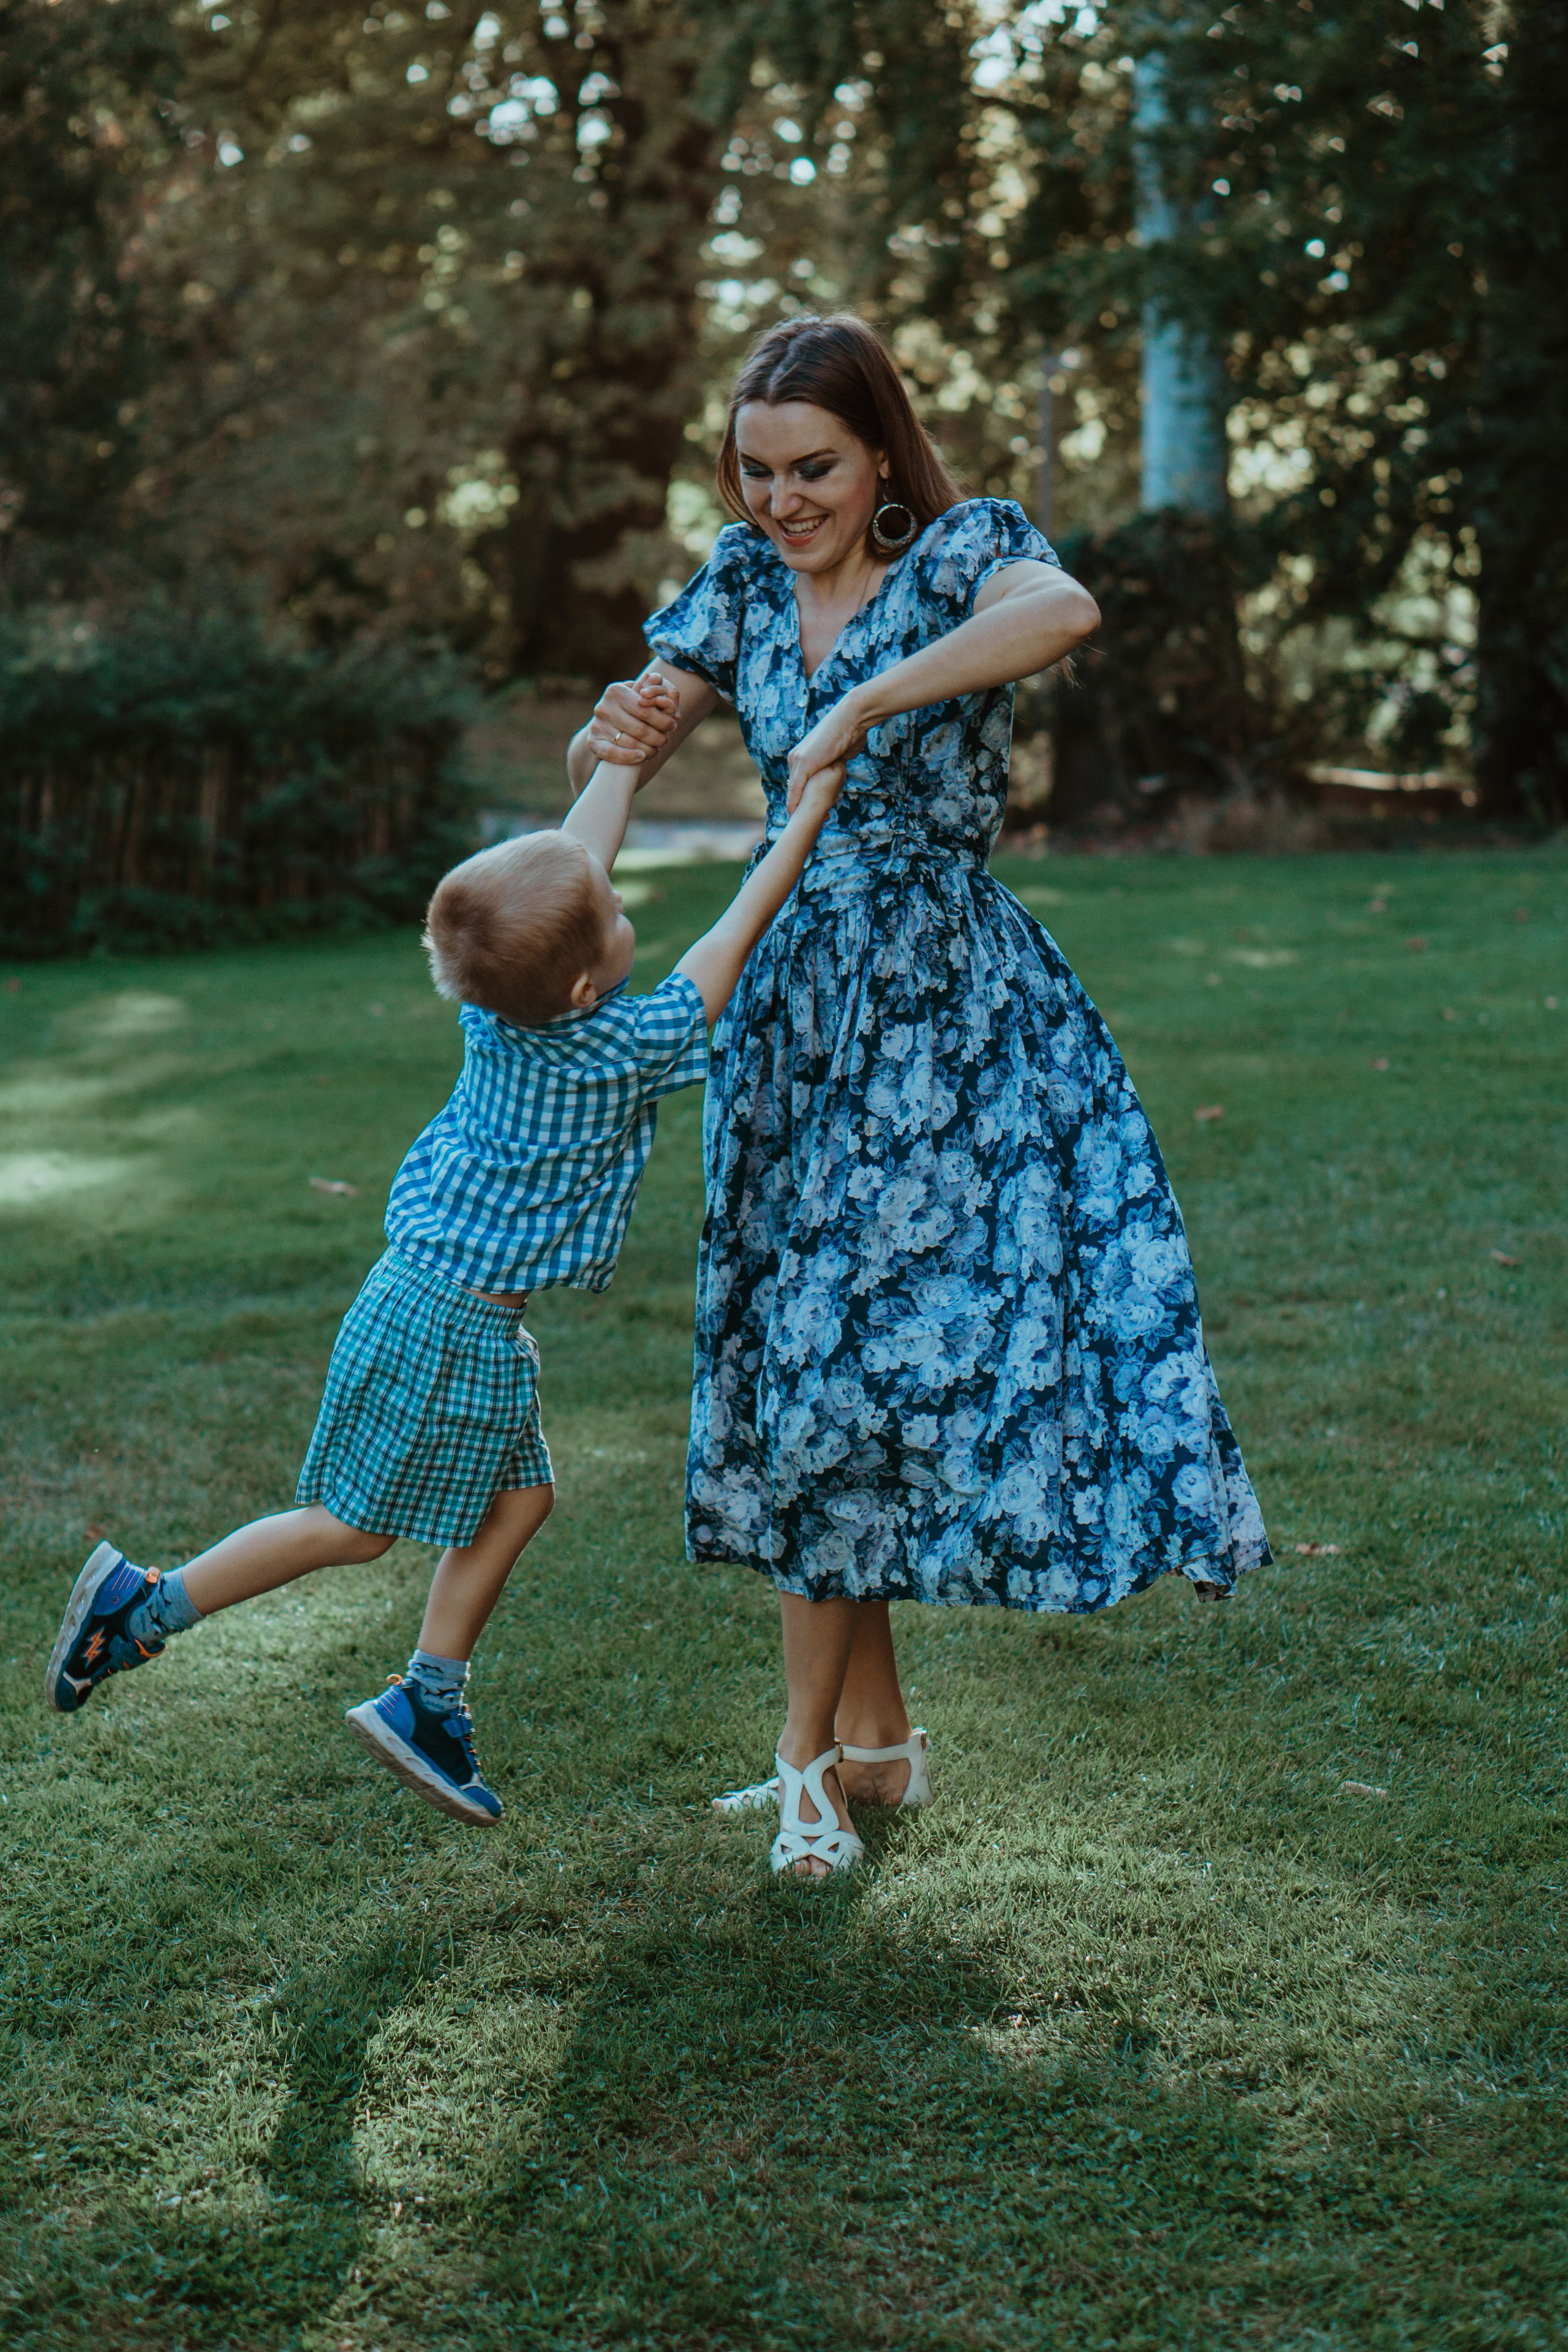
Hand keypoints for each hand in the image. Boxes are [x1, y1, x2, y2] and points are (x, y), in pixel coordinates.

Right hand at [581, 668, 677, 768]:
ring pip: (629, 742)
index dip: (663, 720)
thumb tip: (668, 689)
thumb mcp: (639, 694)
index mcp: (616, 691)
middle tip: (665, 739)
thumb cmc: (630, 706)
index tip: (672, 725)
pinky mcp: (592, 741)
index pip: (646, 709)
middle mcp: (604, 706)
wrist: (606, 721)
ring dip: (648, 749)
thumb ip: (654, 691)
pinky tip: (641, 756)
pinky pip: (611, 753)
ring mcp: (597, 724)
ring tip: (656, 749)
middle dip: (658, 737)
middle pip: (640, 729)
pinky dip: (629, 757)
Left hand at [785, 690, 870, 812]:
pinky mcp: (804, 763)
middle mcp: (795, 757)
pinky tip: (793, 814)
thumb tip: (839, 763)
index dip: (803, 798)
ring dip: (799, 808)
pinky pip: (796, 787)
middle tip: (813, 819)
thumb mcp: (838, 751)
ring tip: (807, 822)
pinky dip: (794, 802)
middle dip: (801, 806)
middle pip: (794, 788)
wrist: (851, 718)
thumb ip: (834, 760)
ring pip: (794, 790)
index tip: (811, 811)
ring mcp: (798, 759)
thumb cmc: (849, 732)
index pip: (798, 782)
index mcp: (801, 755)